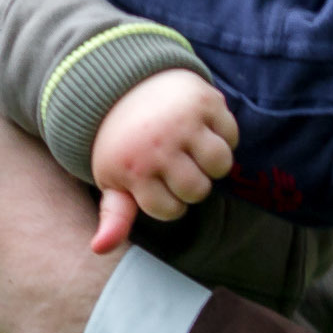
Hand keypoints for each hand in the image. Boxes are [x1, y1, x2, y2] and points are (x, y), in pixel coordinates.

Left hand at [88, 69, 239, 252]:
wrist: (127, 84)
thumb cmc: (122, 142)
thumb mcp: (112, 178)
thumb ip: (114, 215)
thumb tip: (100, 249)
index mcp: (133, 168)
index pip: (172, 211)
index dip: (168, 200)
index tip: (155, 181)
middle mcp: (159, 145)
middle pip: (199, 191)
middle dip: (190, 183)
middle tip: (175, 163)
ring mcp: (184, 121)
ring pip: (221, 165)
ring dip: (211, 162)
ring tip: (192, 148)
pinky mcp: (206, 100)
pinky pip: (231, 135)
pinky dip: (223, 135)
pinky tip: (201, 128)